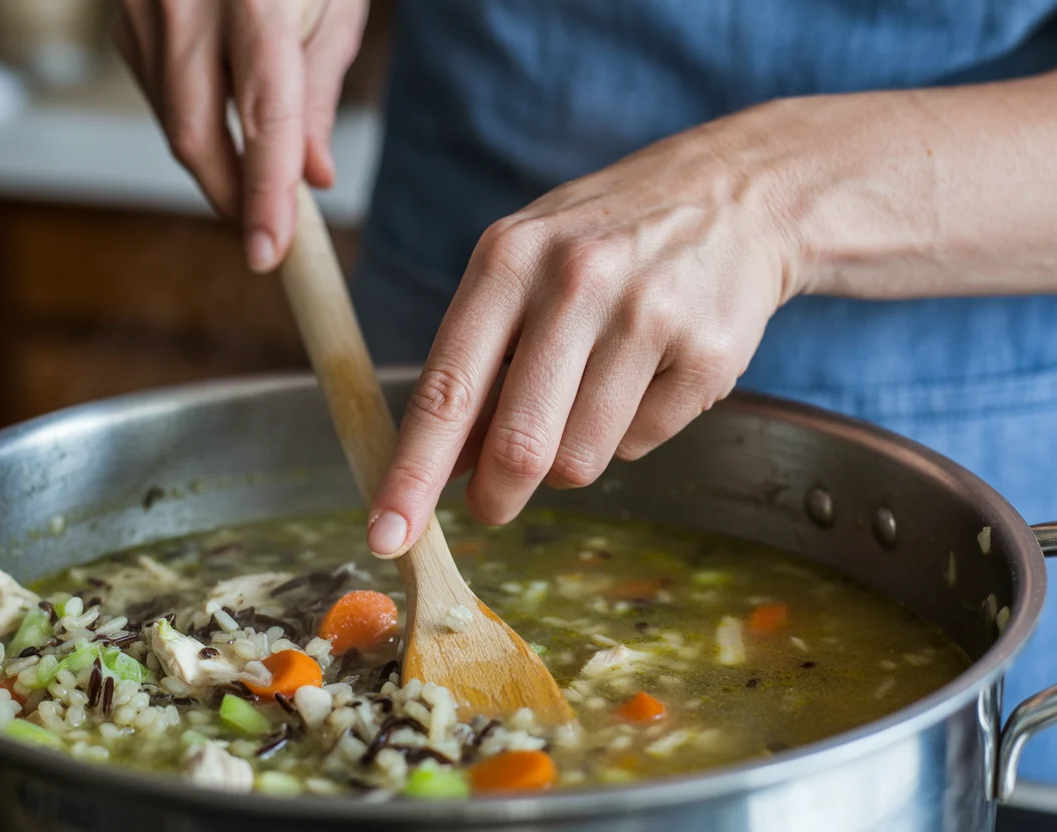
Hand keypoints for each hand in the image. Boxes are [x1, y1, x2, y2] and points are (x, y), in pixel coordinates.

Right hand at [113, 0, 368, 271]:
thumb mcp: (334, 9)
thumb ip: (316, 98)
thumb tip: (310, 179)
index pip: (262, 121)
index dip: (265, 197)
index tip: (269, 253)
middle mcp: (184, 3)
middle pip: (194, 135)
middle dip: (231, 199)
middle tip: (265, 238)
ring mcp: (142, 9)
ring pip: (172, 122)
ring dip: (215, 163)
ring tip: (257, 173)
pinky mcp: (123, 20)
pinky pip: (158, 96)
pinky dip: (195, 124)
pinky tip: (222, 118)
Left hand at [366, 112, 804, 556]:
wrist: (735, 195)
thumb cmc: (604, 240)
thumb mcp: (522, 268)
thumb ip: (477, 360)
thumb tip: (441, 465)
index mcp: (508, 259)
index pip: (447, 389)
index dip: (413, 474)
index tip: (387, 533)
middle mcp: (576, 282)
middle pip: (519, 446)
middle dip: (496, 497)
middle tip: (493, 506)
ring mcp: (649, 316)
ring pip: (581, 459)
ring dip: (573, 455)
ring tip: (591, 394)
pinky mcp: (708, 353)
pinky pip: (644, 443)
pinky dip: (633, 430)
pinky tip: (648, 374)